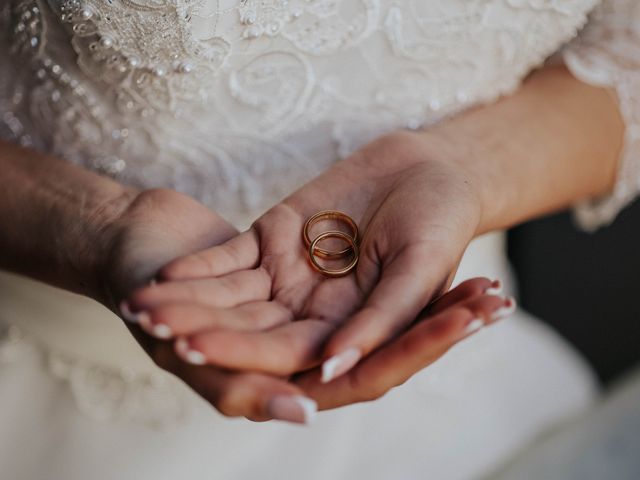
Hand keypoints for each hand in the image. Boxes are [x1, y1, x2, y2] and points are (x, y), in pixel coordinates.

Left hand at [126, 132, 514, 410]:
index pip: (293, 356)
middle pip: (251, 331)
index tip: (200, 352)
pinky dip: (200, 265)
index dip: (247, 355)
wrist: (430, 170)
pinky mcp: (273, 241)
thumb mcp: (420, 268)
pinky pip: (230, 259)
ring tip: (143, 306)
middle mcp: (313, 313)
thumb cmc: (441, 222)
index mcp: (350, 333)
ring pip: (231, 299)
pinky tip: (165, 275)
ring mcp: (289, 278)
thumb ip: (380, 320)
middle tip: (154, 330)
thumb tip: (332, 370)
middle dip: (203, 331)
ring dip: (188, 302)